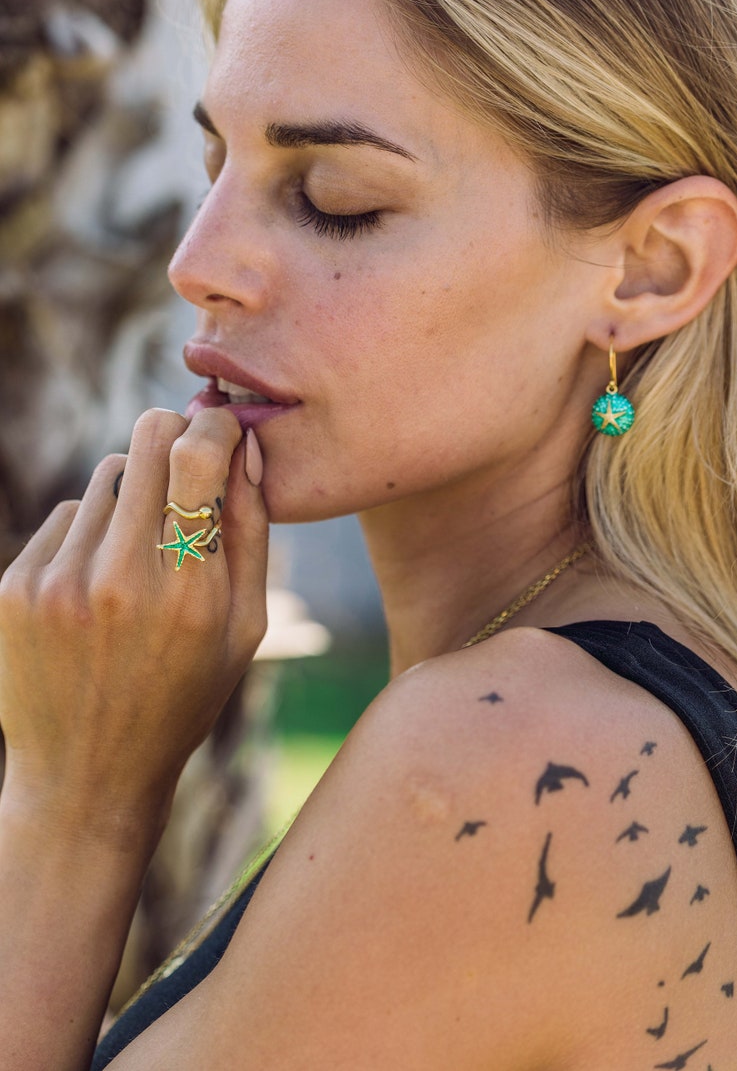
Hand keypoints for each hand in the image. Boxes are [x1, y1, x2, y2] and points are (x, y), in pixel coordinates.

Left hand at [0, 408, 267, 845]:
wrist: (87, 776)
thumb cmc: (184, 697)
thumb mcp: (244, 629)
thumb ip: (252, 533)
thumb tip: (245, 446)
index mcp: (189, 594)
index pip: (198, 456)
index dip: (215, 424)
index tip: (220, 422)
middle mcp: (119, 579)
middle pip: (147, 441)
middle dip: (173, 438)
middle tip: (185, 463)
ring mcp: (59, 582)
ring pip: (107, 474)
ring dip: (132, 493)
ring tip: (140, 555)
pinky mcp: (17, 586)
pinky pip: (67, 516)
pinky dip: (90, 532)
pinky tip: (97, 588)